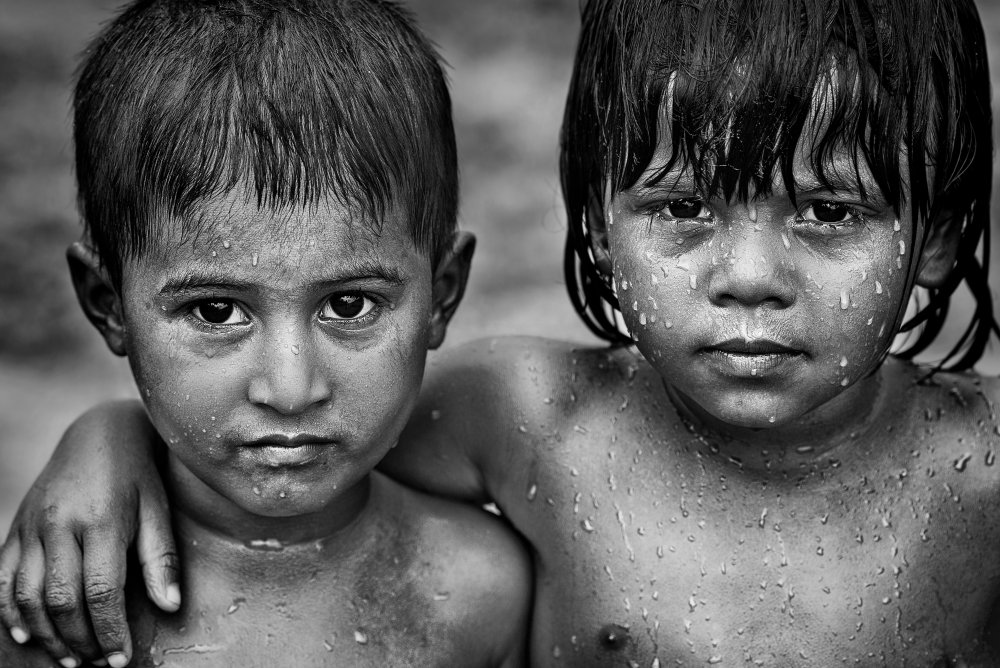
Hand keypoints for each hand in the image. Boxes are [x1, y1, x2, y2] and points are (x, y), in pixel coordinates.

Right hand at [0, 400, 178, 666]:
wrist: (99, 433)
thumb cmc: (138, 475)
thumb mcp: (158, 509)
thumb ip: (161, 558)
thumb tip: (170, 605)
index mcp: (101, 520)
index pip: (101, 592)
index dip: (110, 632)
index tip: (122, 660)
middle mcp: (59, 525)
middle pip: (60, 600)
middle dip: (80, 640)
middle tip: (99, 663)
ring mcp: (31, 527)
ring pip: (26, 596)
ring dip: (47, 636)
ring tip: (72, 659)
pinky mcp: (15, 528)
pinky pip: (2, 579)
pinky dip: (10, 612)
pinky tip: (29, 636)